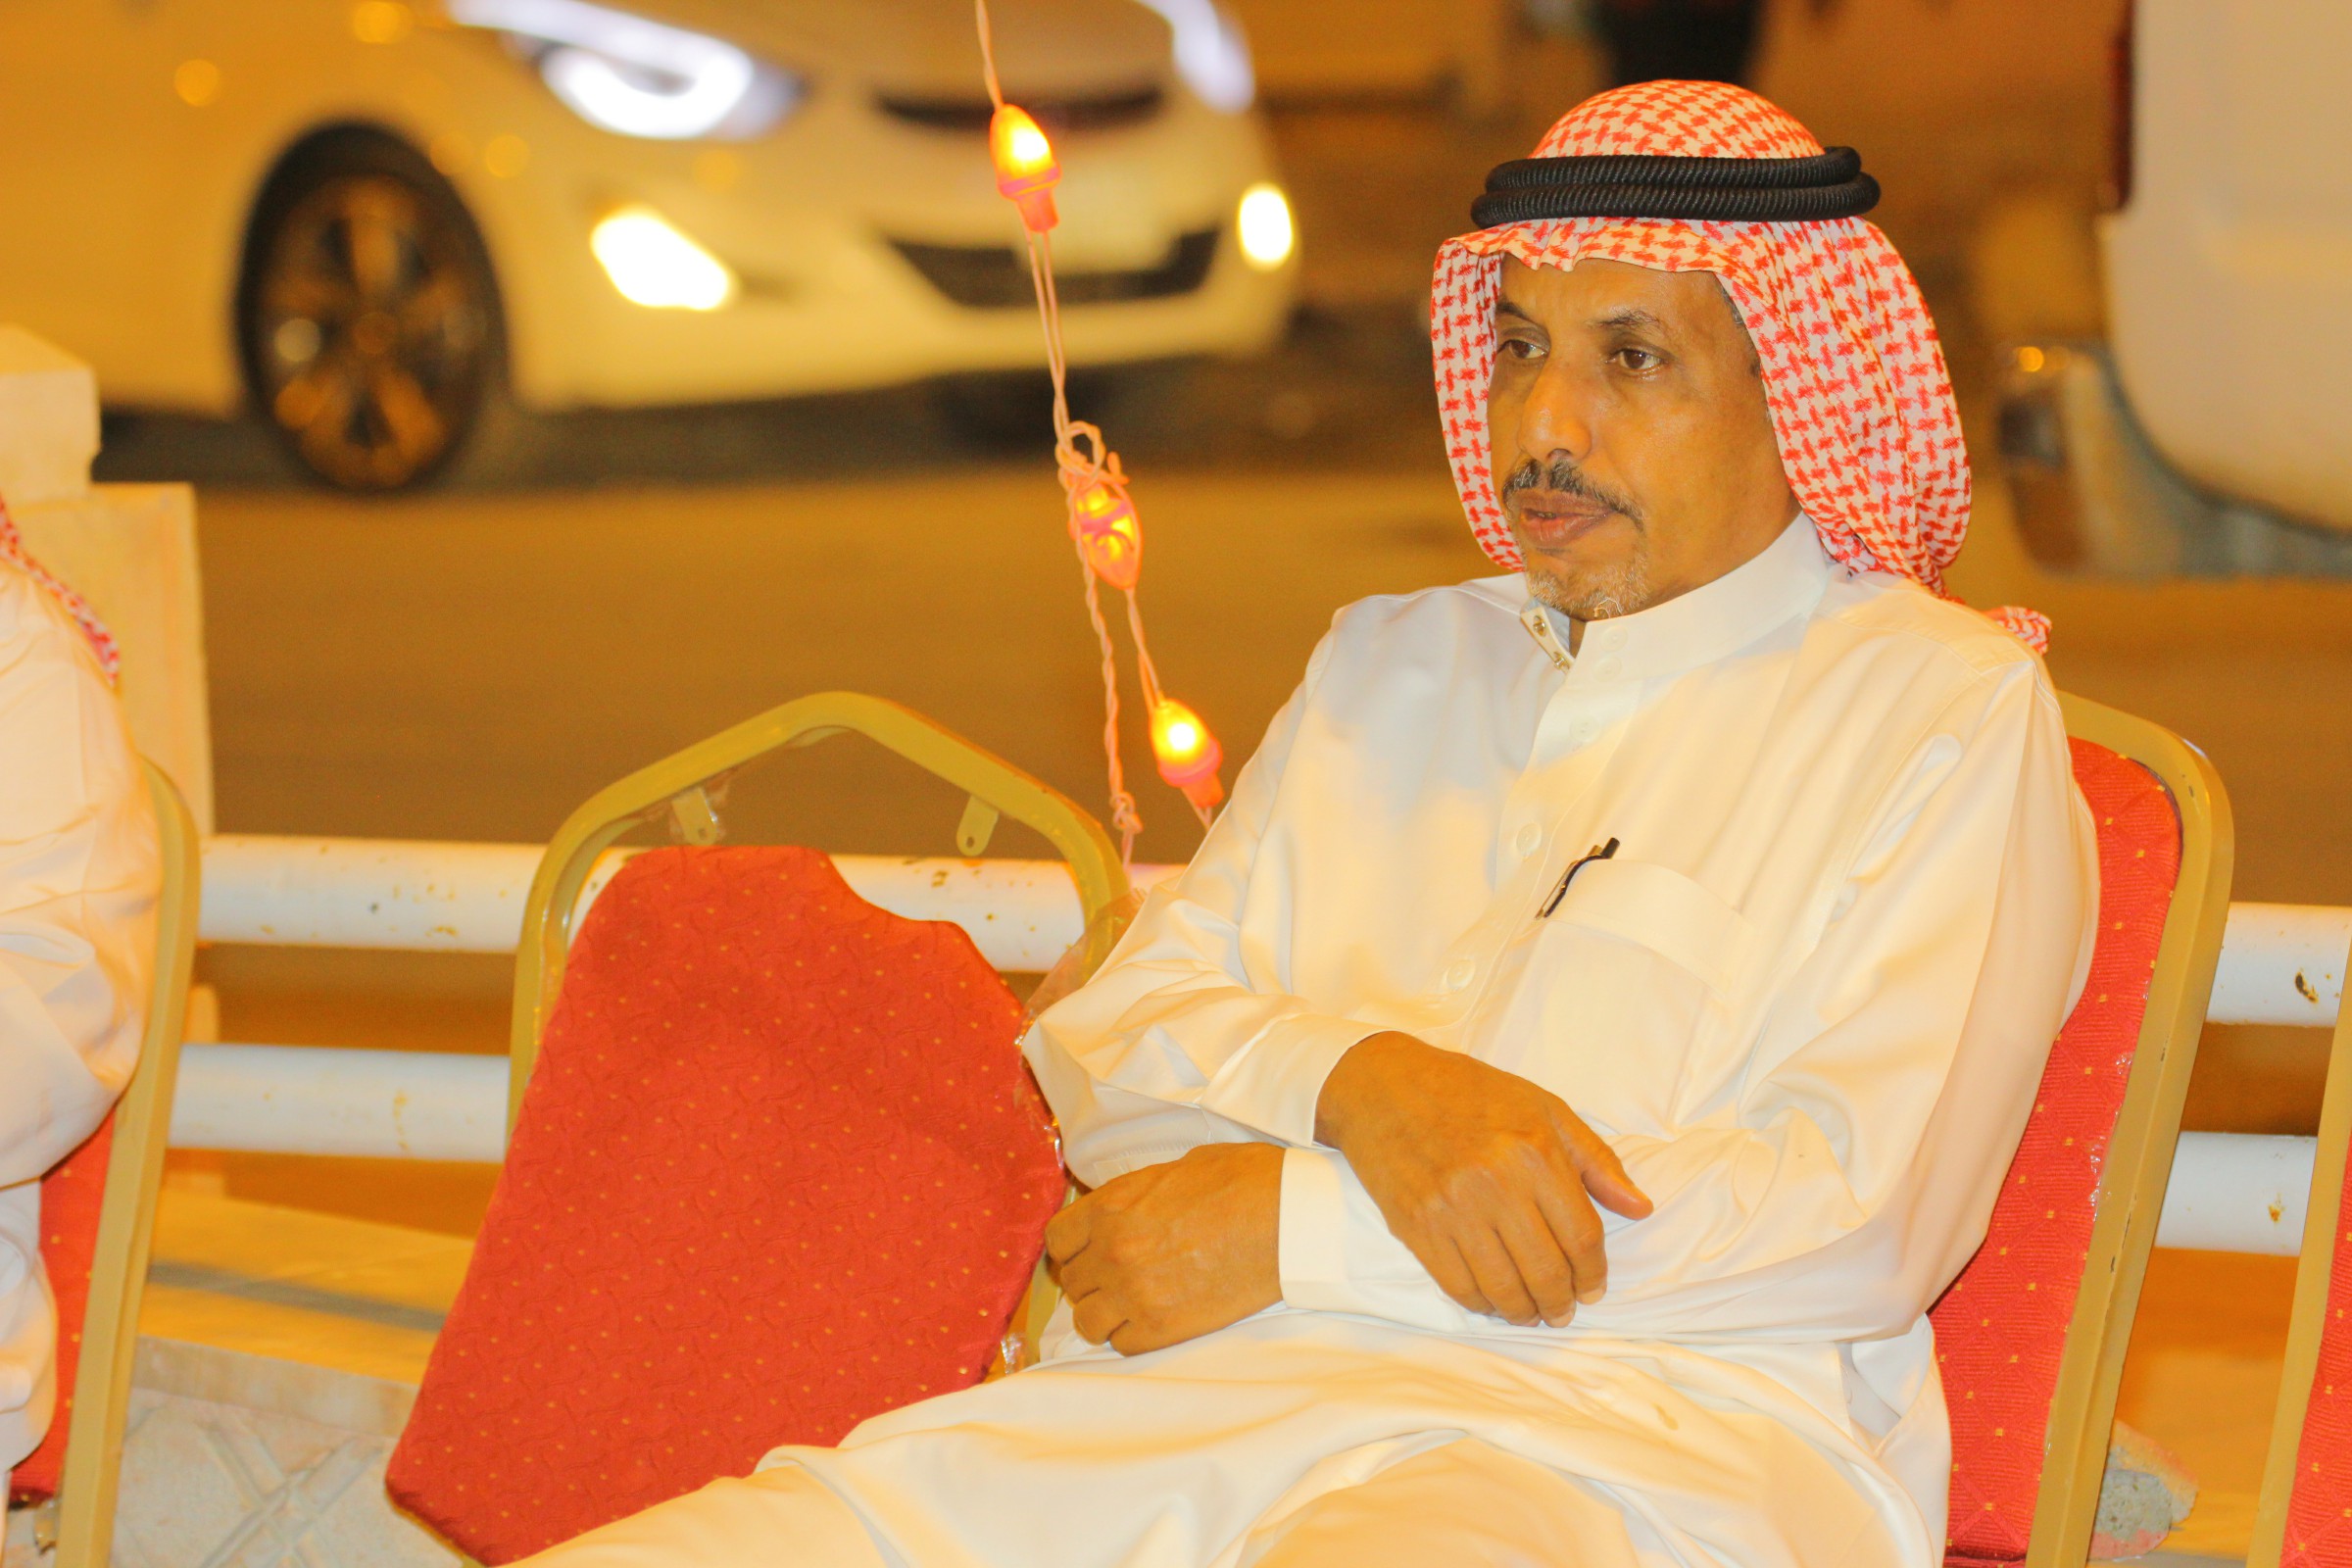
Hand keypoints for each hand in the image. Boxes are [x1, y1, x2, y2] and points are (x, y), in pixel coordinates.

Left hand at [1046, 1142, 1283, 1355]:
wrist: (1287, 1218)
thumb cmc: (1244, 1180)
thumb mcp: (1179, 1168)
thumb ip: (1140, 1194)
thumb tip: (1135, 1207)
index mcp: (1112, 1206)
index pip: (1057, 1239)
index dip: (1073, 1247)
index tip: (1089, 1250)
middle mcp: (1113, 1251)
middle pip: (1073, 1281)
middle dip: (1092, 1279)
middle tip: (1119, 1277)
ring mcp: (1135, 1292)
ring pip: (1088, 1321)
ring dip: (1105, 1314)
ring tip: (1130, 1306)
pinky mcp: (1164, 1327)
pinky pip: (1123, 1344)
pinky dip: (1132, 1335)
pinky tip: (1154, 1320)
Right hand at [1315, 1032, 1650, 1326]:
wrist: (1386, 1086)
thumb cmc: (1470, 1092)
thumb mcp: (1545, 1108)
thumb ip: (1597, 1160)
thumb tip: (1640, 1207)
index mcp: (1535, 1152)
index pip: (1582, 1236)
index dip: (1594, 1274)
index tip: (1594, 1288)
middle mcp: (1496, 1183)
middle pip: (1547, 1270)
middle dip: (1562, 1302)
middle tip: (1564, 1310)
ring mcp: (1453, 1208)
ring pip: (1504, 1287)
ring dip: (1525, 1311)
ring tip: (1532, 1312)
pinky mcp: (1417, 1226)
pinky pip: (1458, 1286)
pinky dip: (1482, 1304)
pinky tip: (1493, 1301)